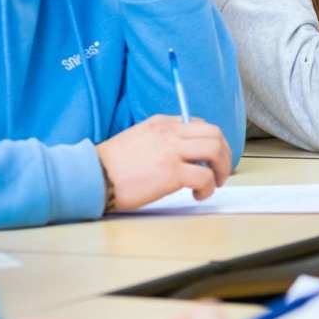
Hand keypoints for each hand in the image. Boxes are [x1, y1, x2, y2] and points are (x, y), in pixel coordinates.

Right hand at [96, 115, 231, 209]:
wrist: (94, 175)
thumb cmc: (112, 164)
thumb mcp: (139, 138)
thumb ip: (161, 140)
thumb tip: (182, 154)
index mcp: (162, 123)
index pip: (199, 124)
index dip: (211, 142)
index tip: (209, 159)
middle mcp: (170, 132)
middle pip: (214, 133)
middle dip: (224, 153)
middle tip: (220, 172)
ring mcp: (172, 151)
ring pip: (215, 150)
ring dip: (221, 169)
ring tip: (213, 184)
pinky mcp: (171, 173)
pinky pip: (204, 177)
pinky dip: (208, 187)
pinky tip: (198, 195)